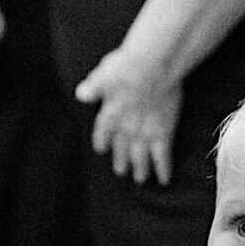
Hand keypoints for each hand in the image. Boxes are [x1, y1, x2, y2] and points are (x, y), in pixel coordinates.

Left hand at [74, 47, 180, 185]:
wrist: (150, 66)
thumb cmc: (126, 65)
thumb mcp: (104, 73)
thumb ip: (93, 86)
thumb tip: (80, 94)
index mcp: (109, 114)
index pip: (103, 131)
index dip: (102, 140)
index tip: (102, 149)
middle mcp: (124, 128)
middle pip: (121, 148)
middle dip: (120, 161)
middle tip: (120, 171)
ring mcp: (143, 133)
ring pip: (140, 157)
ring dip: (139, 169)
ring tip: (139, 179)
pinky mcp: (163, 133)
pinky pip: (162, 156)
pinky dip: (162, 169)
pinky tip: (164, 180)